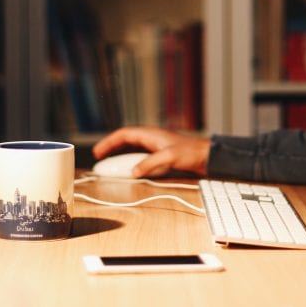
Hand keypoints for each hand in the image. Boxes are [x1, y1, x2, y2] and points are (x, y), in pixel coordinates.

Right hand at [92, 126, 210, 177]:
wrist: (207, 156)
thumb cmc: (191, 152)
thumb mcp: (169, 157)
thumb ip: (149, 163)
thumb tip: (132, 172)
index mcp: (150, 134)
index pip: (123, 134)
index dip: (109, 142)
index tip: (98, 152)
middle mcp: (151, 139)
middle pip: (125, 142)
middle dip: (111, 150)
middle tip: (100, 160)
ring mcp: (155, 147)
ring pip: (132, 151)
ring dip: (121, 158)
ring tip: (111, 168)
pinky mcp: (160, 156)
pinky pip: (141, 158)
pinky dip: (132, 164)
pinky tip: (130, 172)